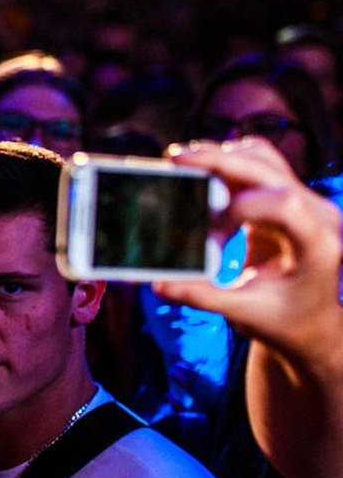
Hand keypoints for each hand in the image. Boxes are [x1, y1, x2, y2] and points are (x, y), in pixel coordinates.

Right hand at [152, 138, 342, 364]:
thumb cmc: (285, 321)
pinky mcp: (285, 198)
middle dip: (219, 160)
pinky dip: (225, 167)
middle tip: (174, 159)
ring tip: (184, 166)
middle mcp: (317, 214)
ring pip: (263, 157)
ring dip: (222, 157)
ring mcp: (304, 202)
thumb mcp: (246, 314)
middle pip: (268, 167)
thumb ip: (204, 297)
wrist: (309, 321)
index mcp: (318, 244)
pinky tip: (200, 180)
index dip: (240, 208)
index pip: (284, 203)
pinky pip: (256, 167)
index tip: (213, 235)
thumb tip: (159, 284)